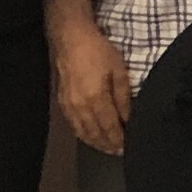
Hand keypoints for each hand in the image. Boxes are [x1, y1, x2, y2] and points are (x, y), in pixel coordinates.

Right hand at [46, 0, 132, 154]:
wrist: (70, 39)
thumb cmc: (99, 52)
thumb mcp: (119, 72)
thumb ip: (124, 99)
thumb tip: (128, 120)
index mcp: (96, 99)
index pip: (109, 128)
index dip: (119, 141)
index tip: (129, 149)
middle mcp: (79, 107)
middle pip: (95, 135)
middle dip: (109, 146)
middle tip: (121, 153)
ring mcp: (68, 106)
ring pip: (83, 133)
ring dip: (96, 143)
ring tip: (109, 149)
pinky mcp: (62, 103)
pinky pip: (74, 126)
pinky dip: (84, 135)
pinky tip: (92, 137)